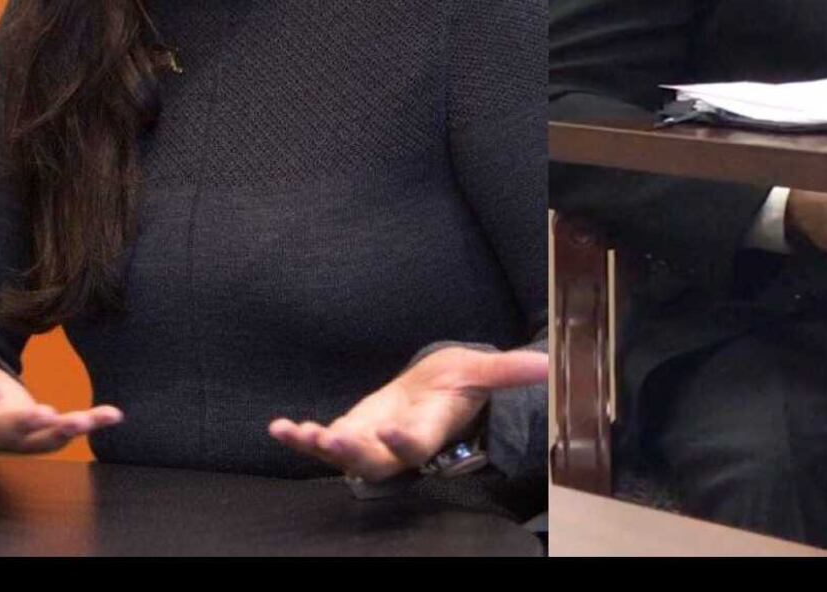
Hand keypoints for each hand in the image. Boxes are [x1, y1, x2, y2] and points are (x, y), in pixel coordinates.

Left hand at [268, 343, 549, 478]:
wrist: (433, 394)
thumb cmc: (456, 385)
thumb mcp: (480, 372)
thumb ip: (507, 373)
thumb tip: (546, 364)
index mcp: (429, 429)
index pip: (417, 443)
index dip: (404, 441)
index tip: (390, 431)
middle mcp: (397, 443)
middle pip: (374, 461)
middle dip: (352, 454)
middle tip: (331, 441)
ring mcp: (371, 440)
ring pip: (344, 456)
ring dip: (319, 447)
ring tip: (297, 433)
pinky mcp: (351, 432)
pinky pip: (323, 442)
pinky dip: (300, 438)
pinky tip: (279, 428)